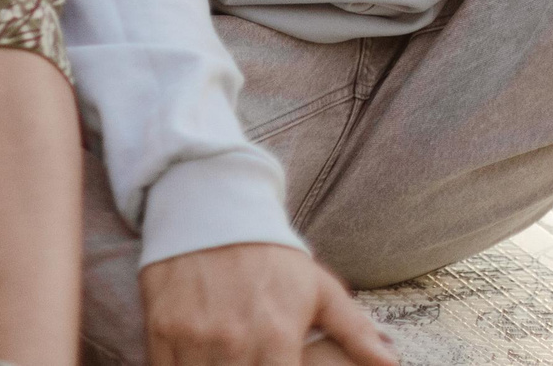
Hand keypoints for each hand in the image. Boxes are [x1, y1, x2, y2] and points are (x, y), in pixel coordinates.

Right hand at [139, 241, 397, 365]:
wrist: (207, 202)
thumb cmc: (268, 252)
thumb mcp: (318, 287)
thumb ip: (356, 331)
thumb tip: (391, 363)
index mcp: (276, 337)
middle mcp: (233, 342)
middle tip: (251, 361)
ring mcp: (193, 337)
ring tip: (229, 360)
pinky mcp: (161, 329)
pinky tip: (200, 360)